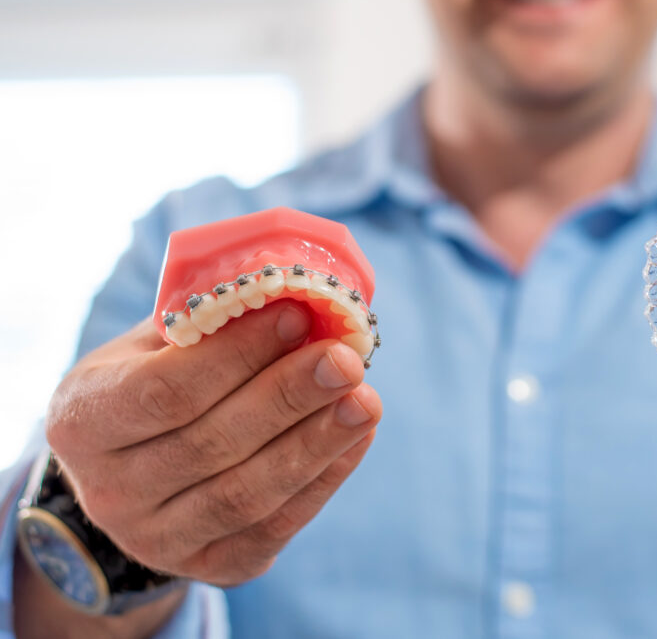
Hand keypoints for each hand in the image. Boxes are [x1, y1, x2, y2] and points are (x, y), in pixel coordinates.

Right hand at [44, 300, 380, 585]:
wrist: (130, 477)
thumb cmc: (151, 386)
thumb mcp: (153, 347)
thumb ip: (209, 323)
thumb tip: (293, 294)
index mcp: (83, 421)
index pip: (166, 391)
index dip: (237, 355)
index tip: (297, 316)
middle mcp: (110, 492)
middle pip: (212, 444)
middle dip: (288, 397)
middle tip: (345, 360)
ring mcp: (157, 540)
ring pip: (247, 494)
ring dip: (316, 444)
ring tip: (366, 400)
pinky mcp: (212, 568)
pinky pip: (274, 527)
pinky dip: (323, 481)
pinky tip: (357, 437)